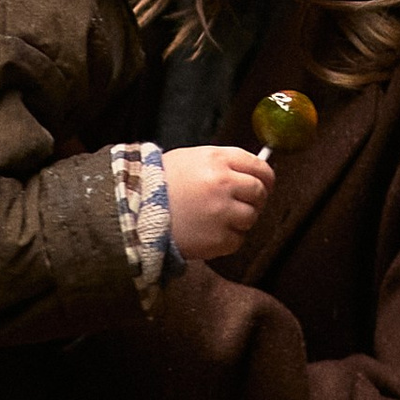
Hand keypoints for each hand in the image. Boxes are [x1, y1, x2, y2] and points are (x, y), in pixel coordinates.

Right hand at [161, 142, 275, 263]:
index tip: (264, 184)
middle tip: (240, 203)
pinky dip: (228, 239)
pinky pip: (238, 240)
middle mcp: (223, 184)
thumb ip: (223, 163)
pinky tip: (208, 231)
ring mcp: (222, 213)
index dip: (265, 177)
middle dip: (254, 199)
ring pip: (251, 217)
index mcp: (217, 160)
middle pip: (260, 192)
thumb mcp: (191, 159)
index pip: (259, 166)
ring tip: (215, 218)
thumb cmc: (160, 184)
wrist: (133, 213)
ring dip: (239, 220)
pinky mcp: (218, 239)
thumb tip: (254, 170)